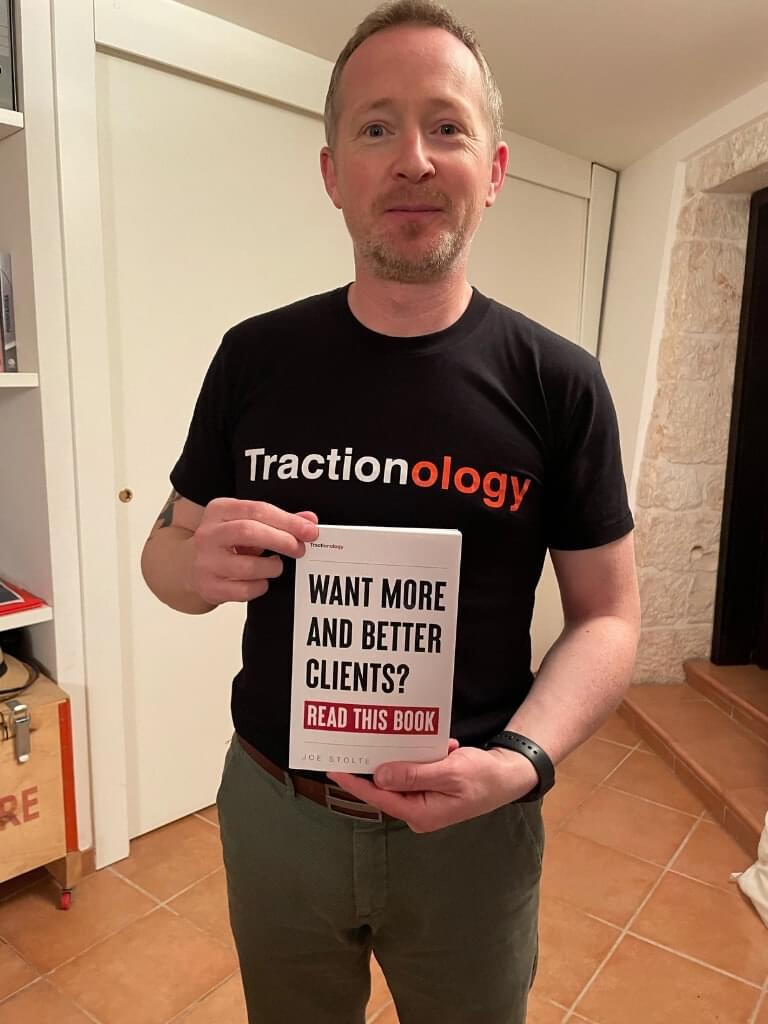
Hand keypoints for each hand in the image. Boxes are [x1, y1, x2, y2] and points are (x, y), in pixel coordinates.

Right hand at [189, 498, 318, 605]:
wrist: (189, 565)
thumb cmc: (225, 542)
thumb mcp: (247, 523)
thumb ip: (279, 520)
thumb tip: (310, 521)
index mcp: (219, 510)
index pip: (257, 510)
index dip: (288, 521)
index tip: (310, 531)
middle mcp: (208, 534)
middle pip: (249, 532)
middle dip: (282, 540)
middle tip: (300, 549)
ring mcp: (205, 561)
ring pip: (247, 566)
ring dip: (272, 567)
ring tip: (276, 565)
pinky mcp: (208, 586)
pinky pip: (244, 590)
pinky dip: (260, 586)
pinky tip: (261, 580)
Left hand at [327, 742, 538, 832]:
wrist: (509, 775)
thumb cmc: (484, 777)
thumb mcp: (450, 773)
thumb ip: (414, 775)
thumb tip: (380, 776)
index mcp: (421, 813)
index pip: (379, 797)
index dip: (355, 782)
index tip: (335, 769)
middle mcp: (419, 811)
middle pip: (385, 787)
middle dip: (374, 765)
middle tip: (353, 744)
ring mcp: (425, 801)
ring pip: (399, 776)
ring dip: (403, 756)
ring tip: (399, 736)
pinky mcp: (431, 789)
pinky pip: (415, 771)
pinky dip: (421, 756)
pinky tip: (439, 745)